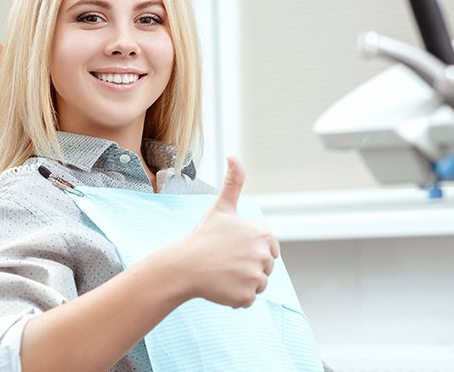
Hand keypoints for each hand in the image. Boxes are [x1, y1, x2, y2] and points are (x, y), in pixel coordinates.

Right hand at [176, 157, 280, 307]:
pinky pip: (248, 299)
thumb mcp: (222, 208)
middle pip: (265, 268)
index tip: (233, 248)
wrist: (183, 265)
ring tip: (222, 273)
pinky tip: (220, 286)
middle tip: (225, 261)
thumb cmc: (203, 236)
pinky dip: (235, 297)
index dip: (251, 251)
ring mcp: (255, 277)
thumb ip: (234, 182)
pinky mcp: (247, 296)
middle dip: (247, 267)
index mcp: (262, 234)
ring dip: (242, 282)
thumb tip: (233, 155)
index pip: (270, 250)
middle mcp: (263, 255)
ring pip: (257, 284)